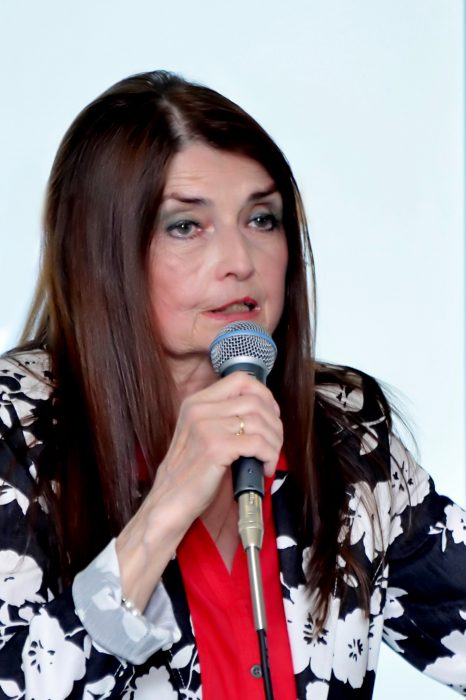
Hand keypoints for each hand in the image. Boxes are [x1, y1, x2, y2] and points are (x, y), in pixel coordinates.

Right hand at [115, 372, 281, 608]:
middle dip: (274, 423)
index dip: (264, 394)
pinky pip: (258, 443)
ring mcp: (206, 427)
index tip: (271, 414)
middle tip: (274, 443)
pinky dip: (269, 456)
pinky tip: (265, 468)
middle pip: (255, 401)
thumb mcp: (200, 433)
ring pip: (260, 421)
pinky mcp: (215, 448)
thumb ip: (223, 416)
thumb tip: (263, 410)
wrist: (169, 502)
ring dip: (274, 441)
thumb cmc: (190, 473)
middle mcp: (199, 409)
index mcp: (196, 402)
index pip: (240, 380)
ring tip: (270, 457)